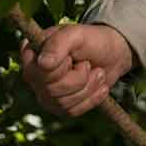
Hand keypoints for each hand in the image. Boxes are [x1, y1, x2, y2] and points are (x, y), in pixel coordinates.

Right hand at [20, 23, 134, 116]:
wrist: (113, 54)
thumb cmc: (92, 41)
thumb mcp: (77, 34)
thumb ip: (58, 43)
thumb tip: (43, 64)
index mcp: (31, 53)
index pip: (38, 71)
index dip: (61, 66)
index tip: (71, 56)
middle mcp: (33, 75)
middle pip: (52, 90)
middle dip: (79, 77)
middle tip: (87, 64)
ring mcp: (44, 93)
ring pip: (63, 103)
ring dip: (88, 87)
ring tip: (96, 72)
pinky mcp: (59, 107)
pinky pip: (71, 112)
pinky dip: (91, 98)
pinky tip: (98, 86)